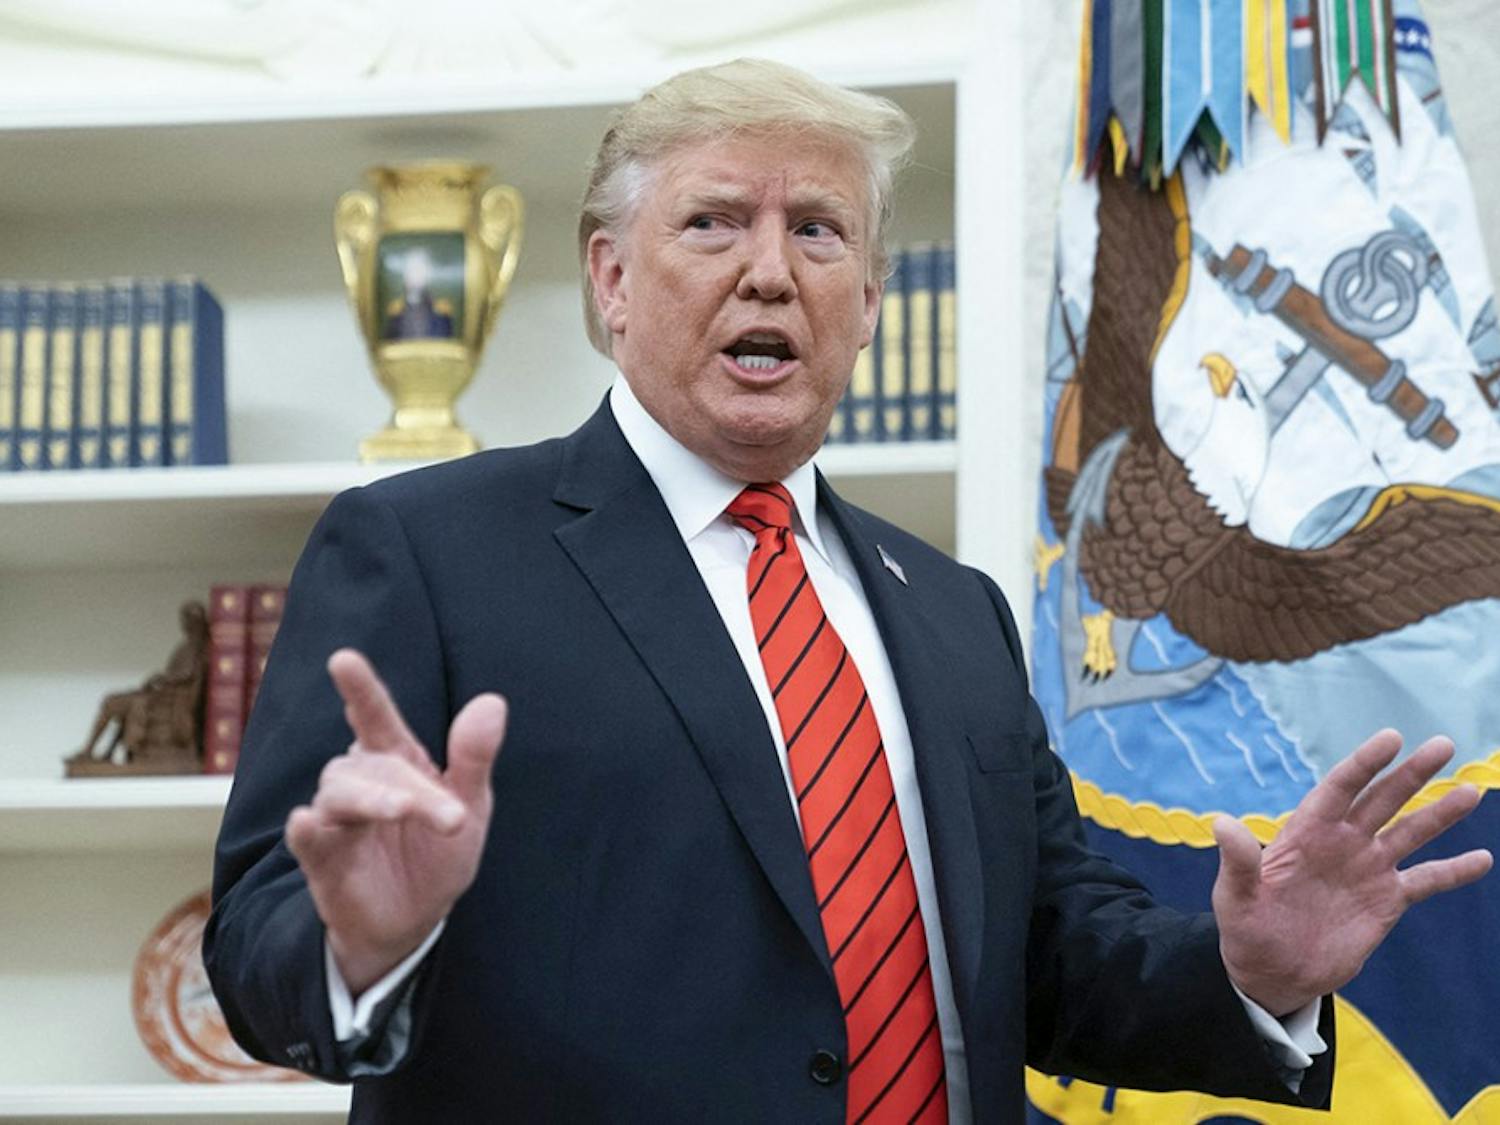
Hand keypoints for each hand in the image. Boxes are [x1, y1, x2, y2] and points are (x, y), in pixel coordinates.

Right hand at [285, 648, 506, 995]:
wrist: (416, 921)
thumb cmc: (438, 854)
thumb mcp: (469, 807)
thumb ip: (474, 758)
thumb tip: (492, 701)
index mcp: (397, 762)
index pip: (375, 718)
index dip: (361, 689)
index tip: (343, 660)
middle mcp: (361, 783)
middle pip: (373, 764)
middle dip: (411, 787)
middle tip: (452, 816)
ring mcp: (337, 820)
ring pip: (340, 793)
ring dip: (372, 799)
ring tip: (399, 811)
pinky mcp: (322, 861)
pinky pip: (307, 839)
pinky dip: (307, 830)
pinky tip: (306, 821)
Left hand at [1212, 729, 1491, 1016]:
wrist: (1272, 971)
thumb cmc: (1246, 928)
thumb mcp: (1235, 897)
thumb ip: (1238, 862)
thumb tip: (1221, 823)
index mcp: (1306, 834)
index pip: (1339, 789)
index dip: (1363, 764)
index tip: (1391, 738)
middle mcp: (1342, 843)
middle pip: (1381, 800)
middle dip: (1411, 773)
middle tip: (1442, 744)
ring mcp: (1366, 868)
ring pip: (1410, 832)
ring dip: (1440, 813)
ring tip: (1470, 791)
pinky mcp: (1386, 900)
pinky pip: (1425, 880)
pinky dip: (1453, 871)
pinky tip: (1482, 858)